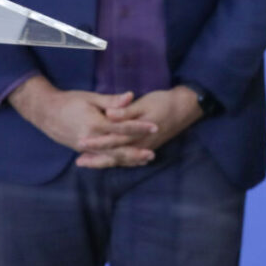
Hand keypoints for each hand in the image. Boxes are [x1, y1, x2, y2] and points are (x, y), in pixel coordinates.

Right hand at [9, 76, 157, 165]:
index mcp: (94, 124)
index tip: (155, 127)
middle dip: (135, 152)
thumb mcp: (90, 98)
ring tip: (144, 160)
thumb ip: (111, 101)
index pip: (122, 128)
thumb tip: (130, 96)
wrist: (44, 111)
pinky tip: (126, 162)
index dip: (139, 127)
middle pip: (117, 149)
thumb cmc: (69, 101)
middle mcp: (89, 139)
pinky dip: (114, 160)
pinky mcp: (81, 150)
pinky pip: (100, 158)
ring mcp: (84, 147)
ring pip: (109, 157)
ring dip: (127, 160)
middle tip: (152, 154)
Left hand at [77, 86, 202, 168]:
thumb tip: (109, 114)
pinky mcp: (149, 146)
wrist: (186, 107)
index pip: (114, 140)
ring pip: (122, 159)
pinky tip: (110, 161)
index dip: (97, 142)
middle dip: (97, 159)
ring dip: (105, 162)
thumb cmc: (164, 102)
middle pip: (116, 155)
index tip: (81, 142)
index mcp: (138, 132)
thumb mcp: (145, 103)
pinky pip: (130, 159)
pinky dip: (118, 162)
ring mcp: (146, 147)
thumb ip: (126, 110)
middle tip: (79, 162)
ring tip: (87, 163)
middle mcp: (142, 143)